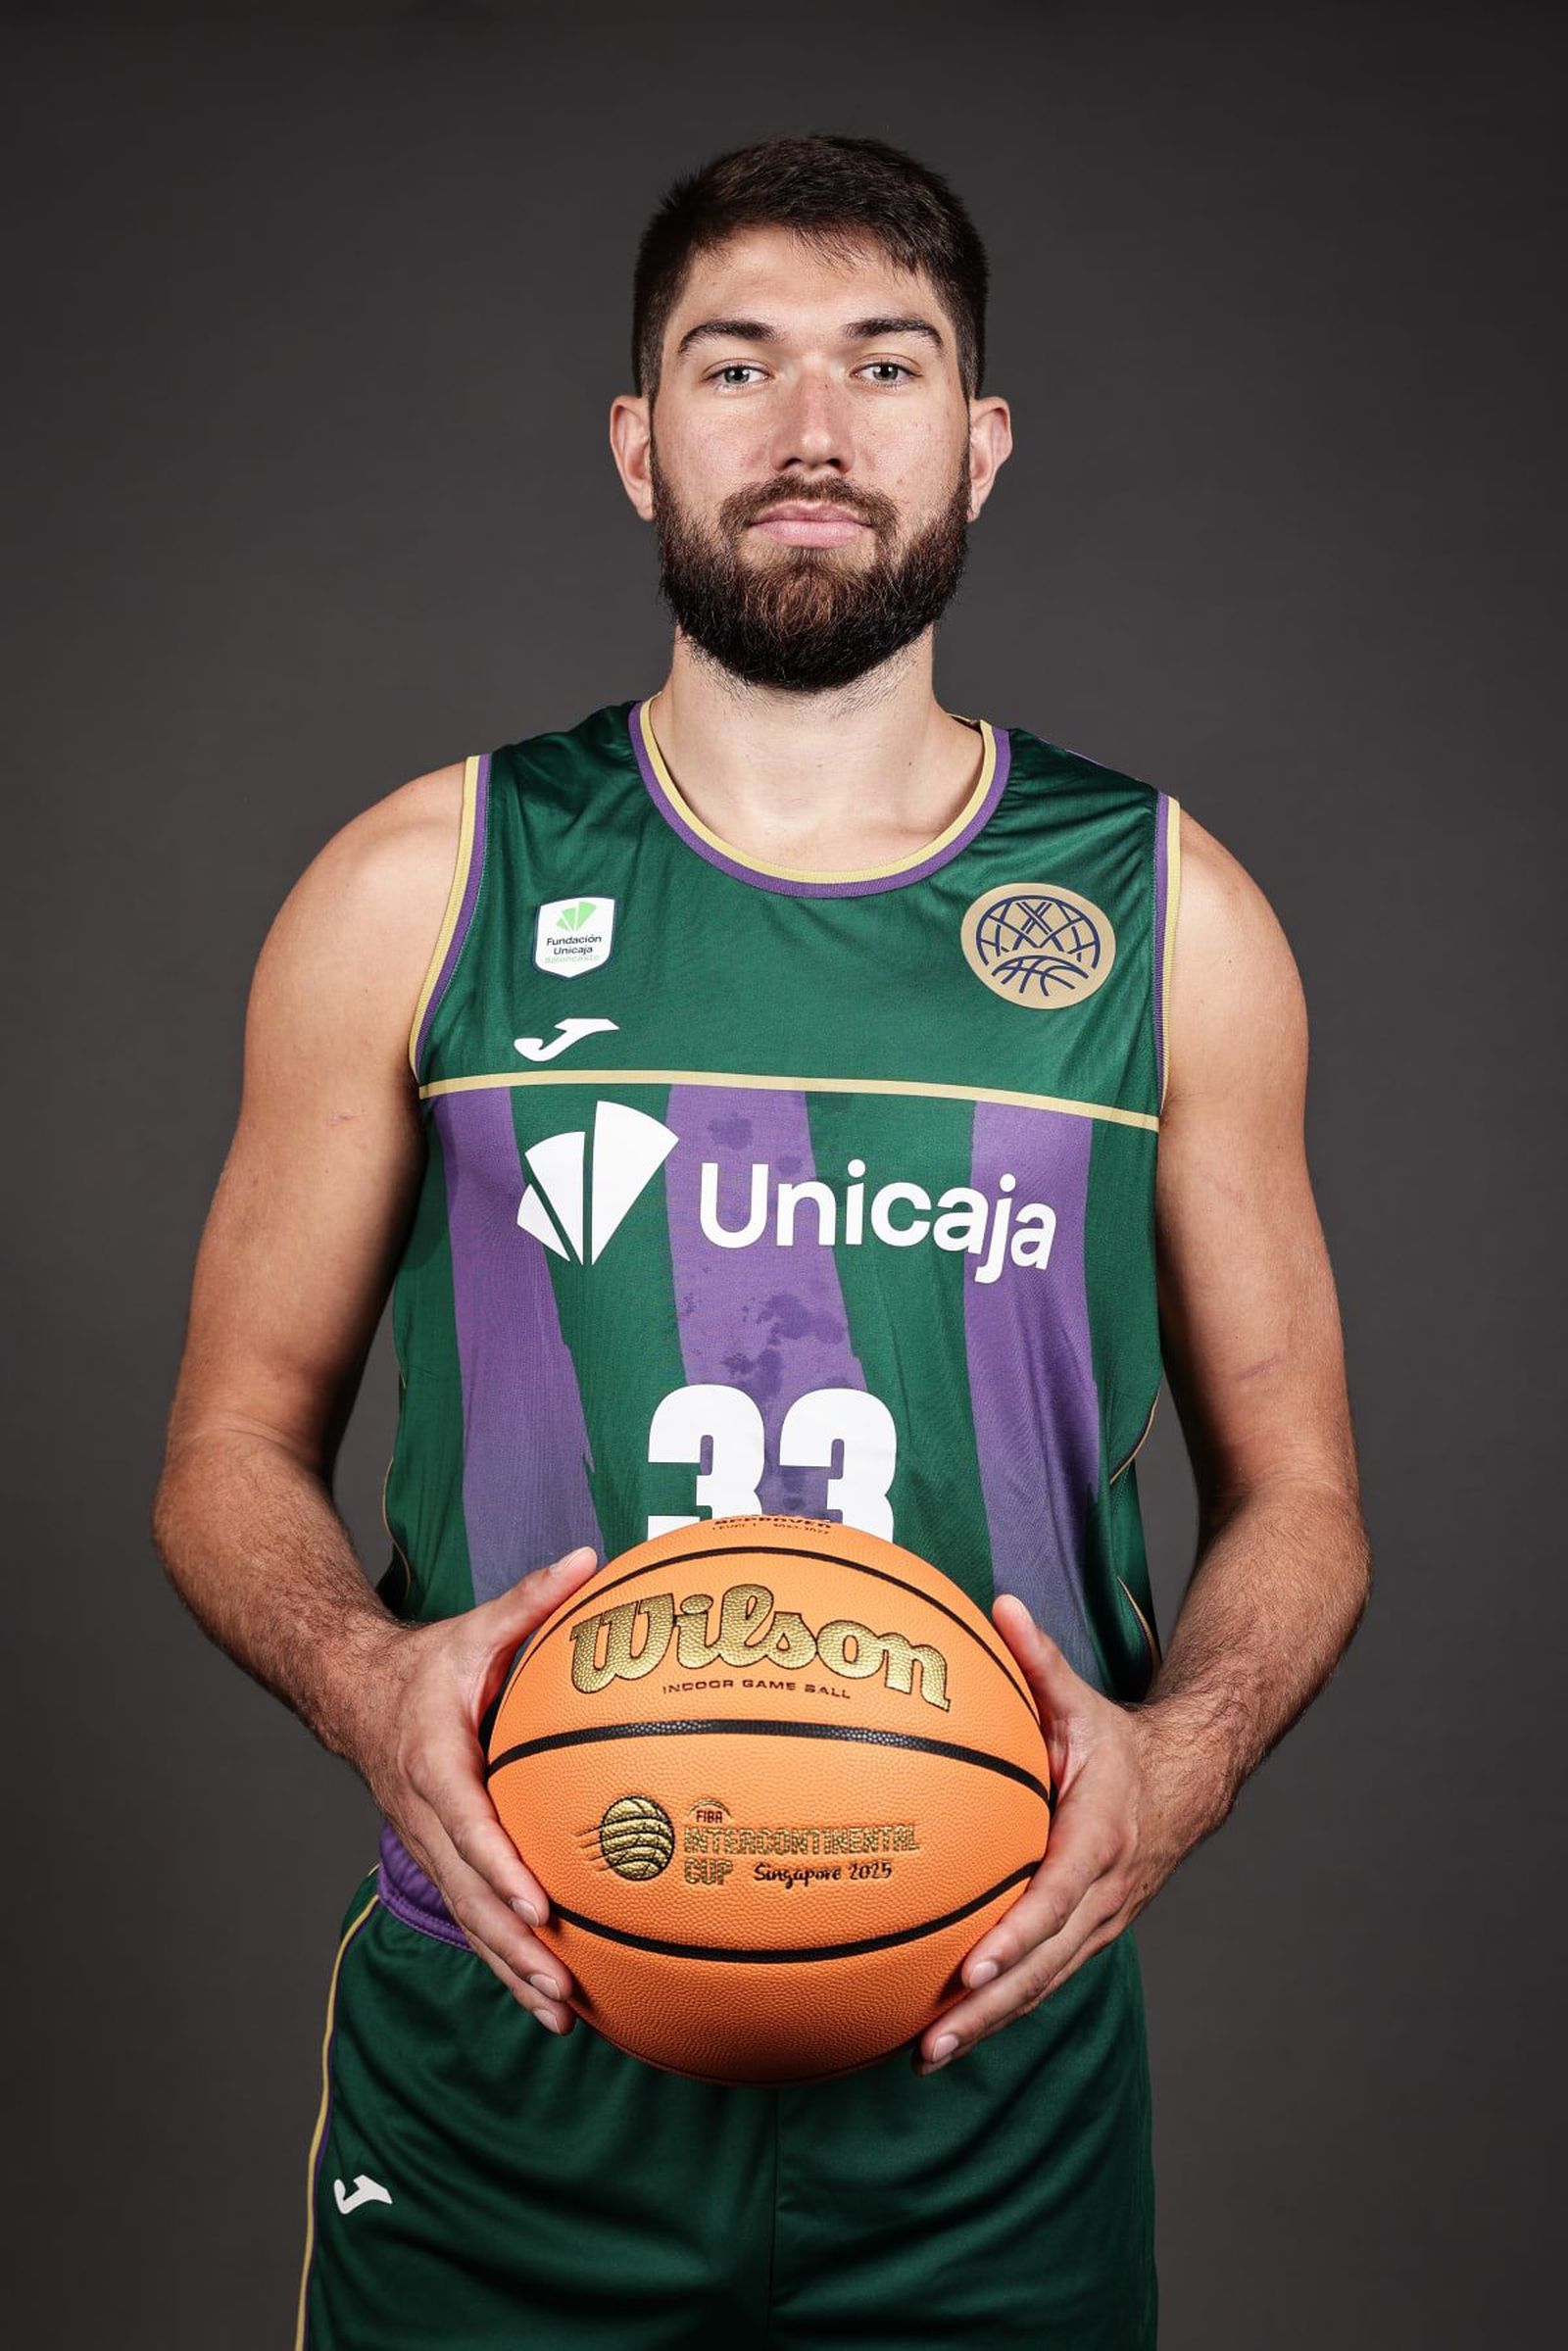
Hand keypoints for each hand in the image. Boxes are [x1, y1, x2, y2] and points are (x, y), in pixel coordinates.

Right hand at [346, 1545, 601, 2034]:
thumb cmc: (428, 1662)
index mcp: (435, 1762)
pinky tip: (546, 1996)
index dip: (498, 1867)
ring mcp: (429, 1845)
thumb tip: (592, 1558)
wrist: (353, 1692)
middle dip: (512, 1945)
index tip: (535, 1905)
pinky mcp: (440, 1859)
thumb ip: (531, 1598)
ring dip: (510, 1968)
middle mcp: (426, 1816)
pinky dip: (504, 1957)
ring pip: (469, 1917)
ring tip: (560, 2015)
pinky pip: (472, 1914)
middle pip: (468, 1893)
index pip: (467, 1822)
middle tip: (560, 1987)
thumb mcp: (475, 1627)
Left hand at [912, 1593, 1192, 2074]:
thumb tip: (997, 1602)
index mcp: (1096, 1840)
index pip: (1053, 1901)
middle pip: (1042, 1967)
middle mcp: (1100, 1895)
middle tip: (928, 2047)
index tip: (970, 1969)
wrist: (1190, 1783)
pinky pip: (1043, 1979)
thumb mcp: (1081, 1701)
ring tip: (925, 2058)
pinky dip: (1002, 2009)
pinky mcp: (1089, 1936)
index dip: (1014, 1940)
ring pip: (1041, 1986)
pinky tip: (951, 2030)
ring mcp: (1098, 1924)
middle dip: (986, 2011)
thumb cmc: (1120, 1743)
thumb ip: (1037, 1659)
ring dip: (988, 2025)